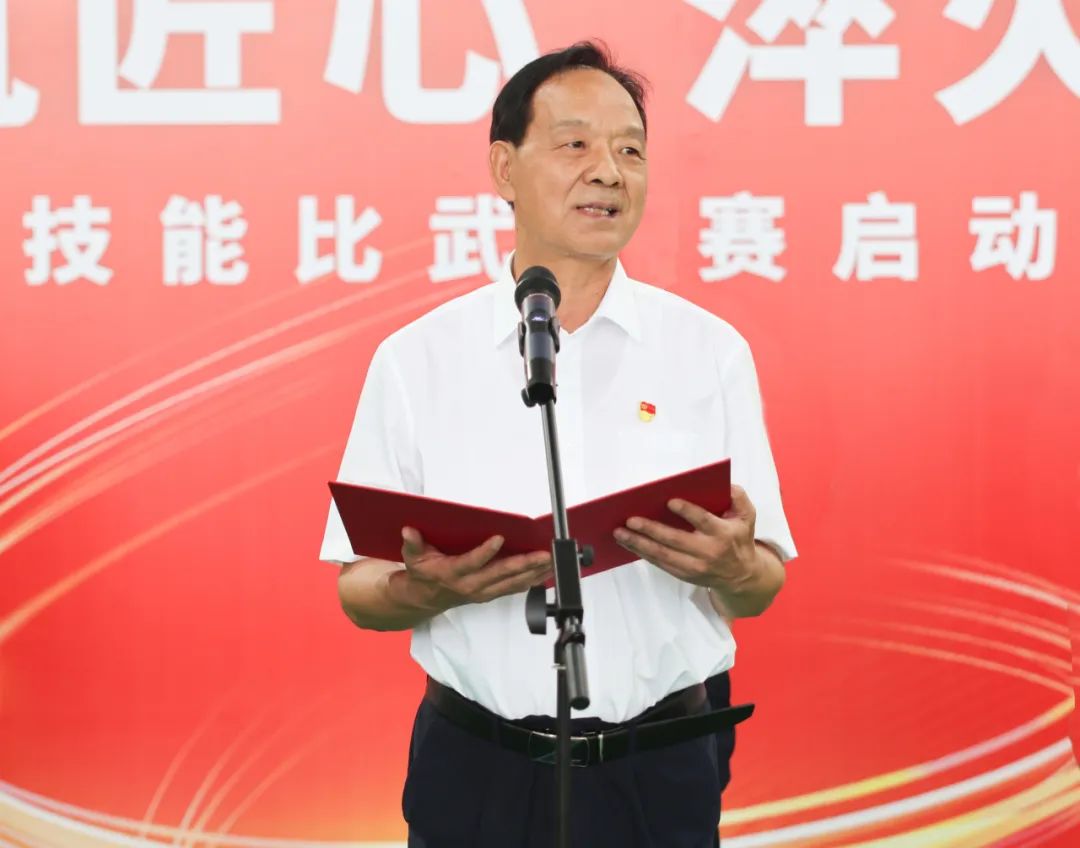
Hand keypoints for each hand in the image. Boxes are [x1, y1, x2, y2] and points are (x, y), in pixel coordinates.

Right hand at [394, 527, 552, 612]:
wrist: (425, 598)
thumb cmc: (423, 573)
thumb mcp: (412, 557)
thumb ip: (412, 543)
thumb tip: (408, 530)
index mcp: (452, 573)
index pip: (471, 563)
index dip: (485, 552)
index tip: (499, 538)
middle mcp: (471, 585)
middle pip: (500, 575)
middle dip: (524, 564)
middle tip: (543, 554)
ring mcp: (483, 592)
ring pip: (513, 583)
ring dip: (534, 572)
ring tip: (552, 560)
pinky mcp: (492, 594)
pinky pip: (515, 588)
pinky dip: (532, 580)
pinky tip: (546, 571)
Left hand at [612, 485, 758, 590]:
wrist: (741, 576)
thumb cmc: (739, 539)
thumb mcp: (747, 516)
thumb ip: (738, 497)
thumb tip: (724, 485)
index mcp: (723, 534)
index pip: (704, 521)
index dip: (688, 512)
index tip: (670, 501)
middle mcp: (708, 552)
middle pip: (675, 540)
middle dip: (651, 529)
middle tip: (630, 519)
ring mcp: (694, 567)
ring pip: (662, 555)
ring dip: (638, 544)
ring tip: (620, 533)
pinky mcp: (684, 575)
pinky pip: (660, 564)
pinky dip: (643, 553)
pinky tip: (628, 543)